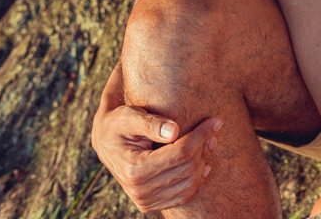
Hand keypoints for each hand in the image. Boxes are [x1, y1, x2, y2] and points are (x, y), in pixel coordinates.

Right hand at [91, 70, 220, 211]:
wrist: (105, 142)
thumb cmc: (118, 124)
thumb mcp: (129, 116)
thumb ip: (150, 123)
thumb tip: (174, 131)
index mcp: (134, 169)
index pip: (180, 153)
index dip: (201, 136)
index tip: (215, 121)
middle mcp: (139, 190)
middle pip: (187, 168)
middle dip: (204, 146)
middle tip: (214, 128)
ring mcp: (144, 200)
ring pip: (189, 183)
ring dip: (204, 161)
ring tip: (210, 141)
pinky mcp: (150, 204)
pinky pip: (183, 196)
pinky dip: (197, 180)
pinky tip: (204, 163)